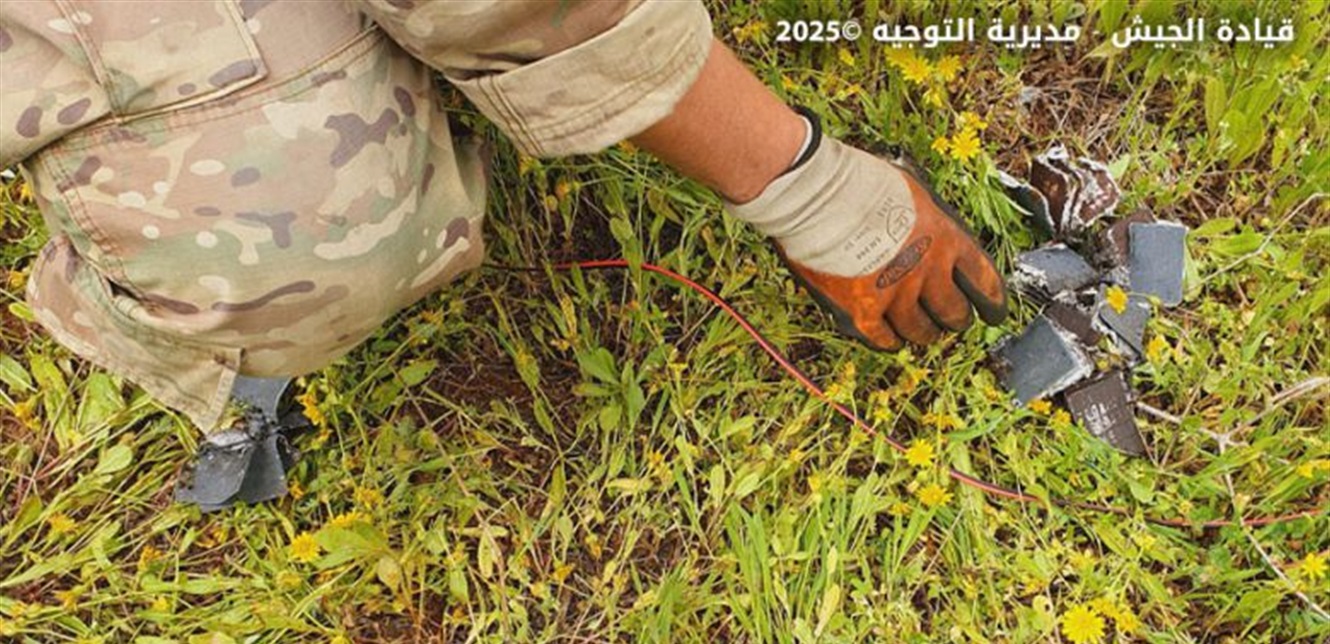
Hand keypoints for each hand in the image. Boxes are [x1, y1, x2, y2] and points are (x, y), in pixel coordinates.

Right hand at [727, 135, 1007, 349]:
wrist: (818, 197)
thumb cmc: (859, 182)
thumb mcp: (912, 192)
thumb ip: (928, 220)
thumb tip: (930, 229)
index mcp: (946, 239)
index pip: (983, 280)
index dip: (992, 302)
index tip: (994, 313)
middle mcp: (928, 272)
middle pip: (955, 312)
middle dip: (957, 319)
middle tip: (954, 322)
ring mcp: (896, 295)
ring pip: (922, 331)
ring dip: (925, 334)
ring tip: (924, 334)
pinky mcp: (864, 312)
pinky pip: (885, 339)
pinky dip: (891, 341)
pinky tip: (891, 340)